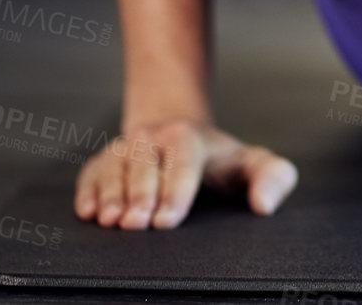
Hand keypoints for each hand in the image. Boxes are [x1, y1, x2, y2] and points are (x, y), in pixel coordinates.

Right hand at [74, 119, 298, 229]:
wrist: (179, 136)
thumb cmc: (219, 162)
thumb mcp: (252, 163)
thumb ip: (273, 177)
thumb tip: (265, 205)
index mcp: (188, 137)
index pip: (182, 162)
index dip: (174, 191)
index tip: (166, 220)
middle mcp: (152, 138)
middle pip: (142, 164)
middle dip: (139, 195)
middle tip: (135, 225)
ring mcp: (124, 148)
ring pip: (114, 167)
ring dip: (110, 194)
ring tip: (110, 221)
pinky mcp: (103, 160)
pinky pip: (91, 172)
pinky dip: (88, 190)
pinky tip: (87, 212)